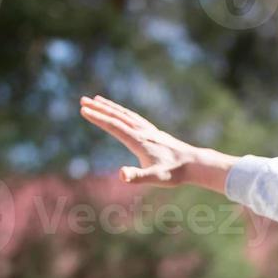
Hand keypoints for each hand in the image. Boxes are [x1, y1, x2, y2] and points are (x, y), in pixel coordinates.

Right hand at [78, 95, 237, 192]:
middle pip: (117, 116)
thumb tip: (121, 175)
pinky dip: (123, 112)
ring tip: (97, 99)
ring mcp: (149, 131)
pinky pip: (134, 118)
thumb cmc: (175, 173)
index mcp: (139, 141)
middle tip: (82, 100)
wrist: (194, 164)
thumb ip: (138, 177)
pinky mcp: (154, 133)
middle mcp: (142, 132)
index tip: (83, 110)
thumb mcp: (156, 178)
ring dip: (110, 107)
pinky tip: (121, 113)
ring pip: (126, 114)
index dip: (98, 118)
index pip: (114, 126)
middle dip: (99, 108)